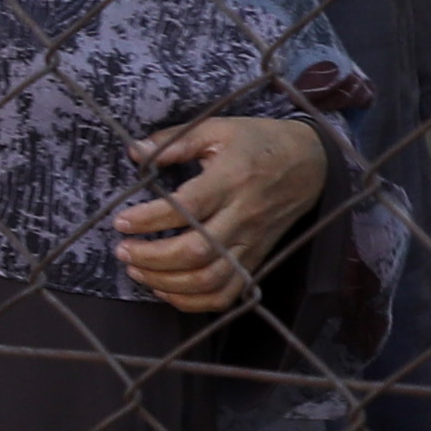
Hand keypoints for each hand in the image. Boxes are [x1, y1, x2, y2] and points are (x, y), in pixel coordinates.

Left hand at [111, 113, 328, 313]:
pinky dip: (193, 301)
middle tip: (123, 250)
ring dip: (167, 283)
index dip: (149, 219)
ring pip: (209, 279)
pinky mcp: (257, 260)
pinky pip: (227, 294)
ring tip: (136, 270)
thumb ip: (175, 142)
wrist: (310, 163)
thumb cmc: (258, 142)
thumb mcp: (218, 129)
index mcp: (231, 179)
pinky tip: (166, 288)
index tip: (121, 221)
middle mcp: (243, 215)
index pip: (186, 208)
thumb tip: (135, 153)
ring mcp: (252, 243)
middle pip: (196, 252)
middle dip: (152, 257)